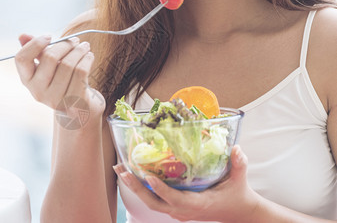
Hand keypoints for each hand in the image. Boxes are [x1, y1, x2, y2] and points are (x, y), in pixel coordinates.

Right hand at [15, 34, 104, 126]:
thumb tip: (22, 35)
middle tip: (75, 40)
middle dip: (65, 44)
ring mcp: (55, 99)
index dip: (35, 44)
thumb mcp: (47, 67)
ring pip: (68, 64)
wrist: (78, 108)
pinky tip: (89, 57)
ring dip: (79, 51)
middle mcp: (37, 92)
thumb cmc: (62, 82)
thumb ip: (36, 52)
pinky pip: (81, 72)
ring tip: (85, 47)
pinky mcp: (73, 102)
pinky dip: (87, 60)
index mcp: (27, 80)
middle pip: (49, 57)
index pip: (22, 58)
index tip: (49, 36)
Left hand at [114, 145, 258, 222]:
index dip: (161, 190)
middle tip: (122, 170)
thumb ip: (239, 163)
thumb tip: (237, 148)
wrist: (237, 212)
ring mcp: (178, 211)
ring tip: (121, 170)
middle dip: (136, 188)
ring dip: (135, 187)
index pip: (175, 199)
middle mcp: (184, 210)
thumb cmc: (237, 194)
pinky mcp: (175, 209)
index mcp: (198, 203)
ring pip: (151, 202)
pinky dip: (142, 188)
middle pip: (154, 202)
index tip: (148, 177)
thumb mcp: (239, 179)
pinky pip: (155, 200)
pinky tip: (133, 175)